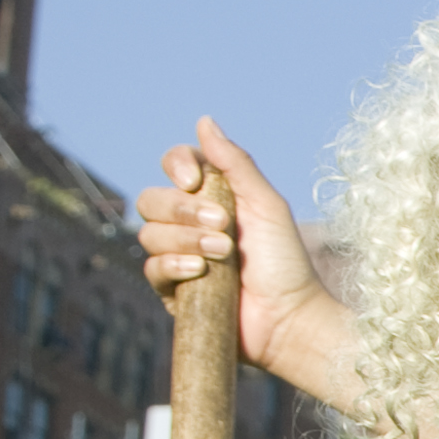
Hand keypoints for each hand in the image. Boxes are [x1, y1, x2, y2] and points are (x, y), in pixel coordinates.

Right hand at [130, 118, 359, 406]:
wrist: (289, 318)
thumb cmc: (285, 262)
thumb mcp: (265, 205)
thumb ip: (235, 163)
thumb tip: (204, 120)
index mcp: (212, 196)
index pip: (174, 165)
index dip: (176, 166)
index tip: (195, 180)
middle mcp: (189, 223)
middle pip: (152, 199)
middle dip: (183, 210)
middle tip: (224, 226)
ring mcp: (178, 256)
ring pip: (149, 234)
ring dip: (186, 240)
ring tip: (224, 255)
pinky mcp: (172, 290)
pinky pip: (151, 268)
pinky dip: (173, 265)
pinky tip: (199, 272)